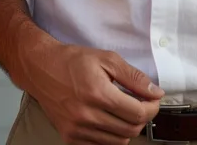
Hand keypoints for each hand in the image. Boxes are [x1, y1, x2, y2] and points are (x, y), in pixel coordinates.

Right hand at [23, 42, 162, 144]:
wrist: (40, 68)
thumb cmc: (72, 61)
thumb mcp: (106, 59)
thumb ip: (133, 77)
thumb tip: (155, 92)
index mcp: (98, 93)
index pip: (138, 113)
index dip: (152, 108)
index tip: (153, 100)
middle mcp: (87, 115)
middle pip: (131, 130)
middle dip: (142, 118)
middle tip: (140, 104)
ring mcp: (77, 129)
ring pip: (118, 141)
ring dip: (127, 128)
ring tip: (123, 111)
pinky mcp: (70, 137)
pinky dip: (110, 136)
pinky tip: (108, 119)